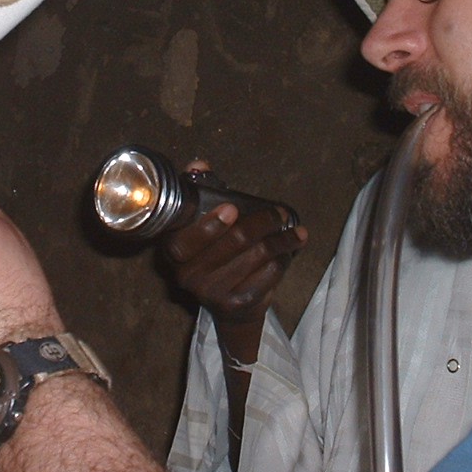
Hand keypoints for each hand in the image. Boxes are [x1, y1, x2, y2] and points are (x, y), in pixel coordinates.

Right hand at [161, 162, 306, 330]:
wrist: (227, 306)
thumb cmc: (213, 251)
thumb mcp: (201, 221)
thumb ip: (199, 190)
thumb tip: (198, 165)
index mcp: (173, 252)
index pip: (185, 241)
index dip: (209, 225)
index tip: (232, 208)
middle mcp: (187, 276)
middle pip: (233, 242)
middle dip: (263, 222)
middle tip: (280, 213)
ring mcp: (213, 293)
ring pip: (258, 256)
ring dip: (282, 240)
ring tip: (297, 232)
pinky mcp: (238, 304)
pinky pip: (269, 274)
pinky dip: (283, 259)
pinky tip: (289, 251)